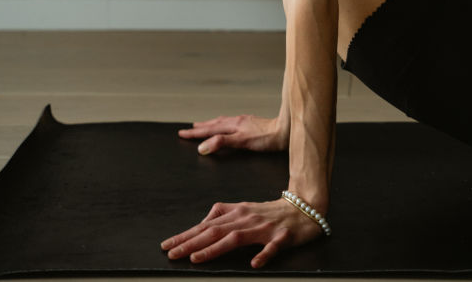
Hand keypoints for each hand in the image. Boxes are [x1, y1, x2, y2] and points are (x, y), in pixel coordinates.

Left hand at [161, 197, 322, 267]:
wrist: (304, 208)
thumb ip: (223, 214)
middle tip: (171, 253)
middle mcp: (247, 218)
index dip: (186, 235)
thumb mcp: (244, 209)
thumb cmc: (271, 212)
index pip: (206, 225)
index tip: (167, 246)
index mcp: (237, 212)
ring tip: (197, 259)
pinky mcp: (282, 236)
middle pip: (215, 231)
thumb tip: (203, 222)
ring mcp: (264, 228)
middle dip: (191, 243)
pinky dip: (263, 255)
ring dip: (214, 249)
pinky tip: (254, 263)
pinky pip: (272, 247)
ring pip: (236, 238)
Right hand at [178, 114, 287, 153]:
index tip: (182, 134)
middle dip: (200, 128)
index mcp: (233, 125)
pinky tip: (227, 126)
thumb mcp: (242, 142)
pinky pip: (231, 123)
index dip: (195, 134)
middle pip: (214, 124)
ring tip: (203, 125)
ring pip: (222, 122)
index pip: (209, 130)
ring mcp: (244, 122)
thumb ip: (222, 143)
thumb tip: (203, 146)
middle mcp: (237, 121)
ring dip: (210, 125)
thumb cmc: (267, 139)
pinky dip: (222, 125)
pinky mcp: (251, 124)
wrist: (286, 131)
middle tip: (188, 130)